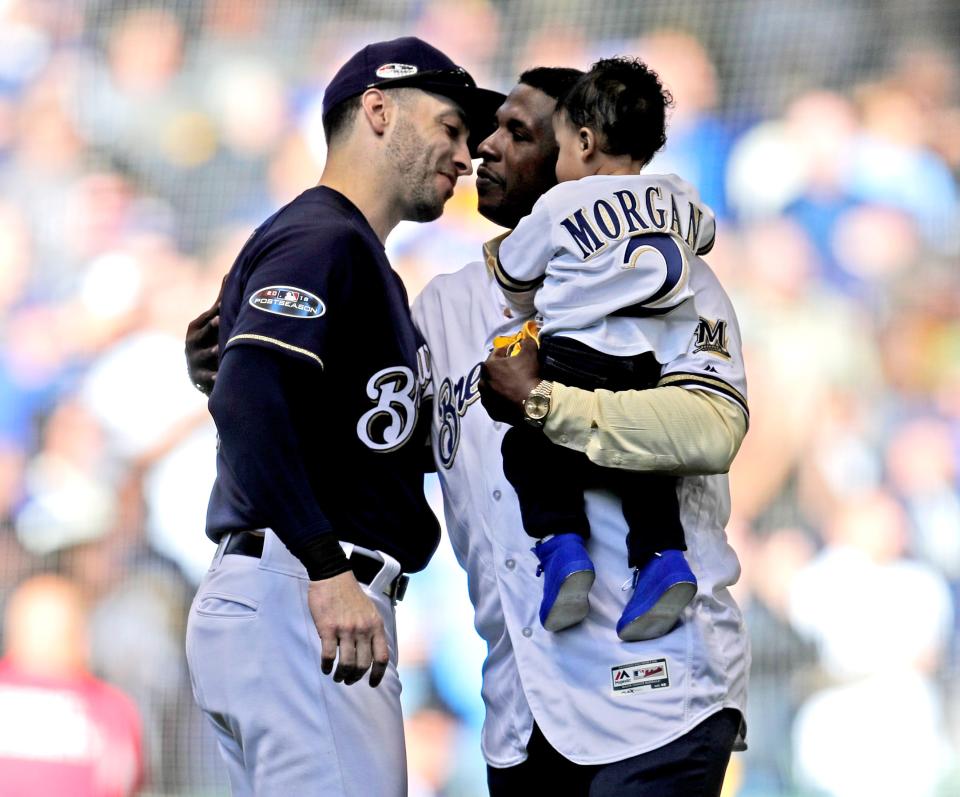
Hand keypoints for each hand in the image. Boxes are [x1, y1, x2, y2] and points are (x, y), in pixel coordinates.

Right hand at [185, 275, 224, 395]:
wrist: (201, 372)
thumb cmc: (211, 340)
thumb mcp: (213, 321)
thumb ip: (221, 301)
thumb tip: (229, 273)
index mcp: (197, 327)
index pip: (208, 317)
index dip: (216, 311)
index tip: (223, 306)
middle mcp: (192, 342)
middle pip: (202, 334)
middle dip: (210, 327)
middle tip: (219, 320)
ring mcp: (195, 360)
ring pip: (204, 355)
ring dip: (211, 352)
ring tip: (220, 350)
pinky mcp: (200, 378)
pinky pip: (207, 378)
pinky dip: (213, 378)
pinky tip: (219, 378)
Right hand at [307, 571, 389, 687]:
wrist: (333, 576)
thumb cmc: (350, 594)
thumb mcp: (370, 611)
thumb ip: (372, 630)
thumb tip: (372, 652)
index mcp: (376, 625)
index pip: (381, 657)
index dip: (378, 674)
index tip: (372, 683)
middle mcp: (363, 629)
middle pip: (363, 665)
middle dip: (356, 677)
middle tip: (349, 680)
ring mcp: (346, 629)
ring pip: (346, 664)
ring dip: (341, 675)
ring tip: (337, 676)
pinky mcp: (328, 629)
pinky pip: (329, 655)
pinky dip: (327, 666)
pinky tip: (325, 668)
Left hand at [478, 337, 540, 424]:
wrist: (532, 405)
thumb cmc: (527, 376)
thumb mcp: (530, 353)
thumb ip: (527, 343)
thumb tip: (526, 339)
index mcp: (488, 366)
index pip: (497, 353)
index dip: (508, 350)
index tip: (516, 351)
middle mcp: (482, 383)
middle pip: (492, 372)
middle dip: (502, 370)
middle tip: (515, 371)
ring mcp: (486, 399)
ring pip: (492, 388)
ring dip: (500, 385)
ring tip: (513, 386)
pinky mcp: (491, 413)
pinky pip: (496, 402)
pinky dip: (501, 400)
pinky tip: (511, 399)